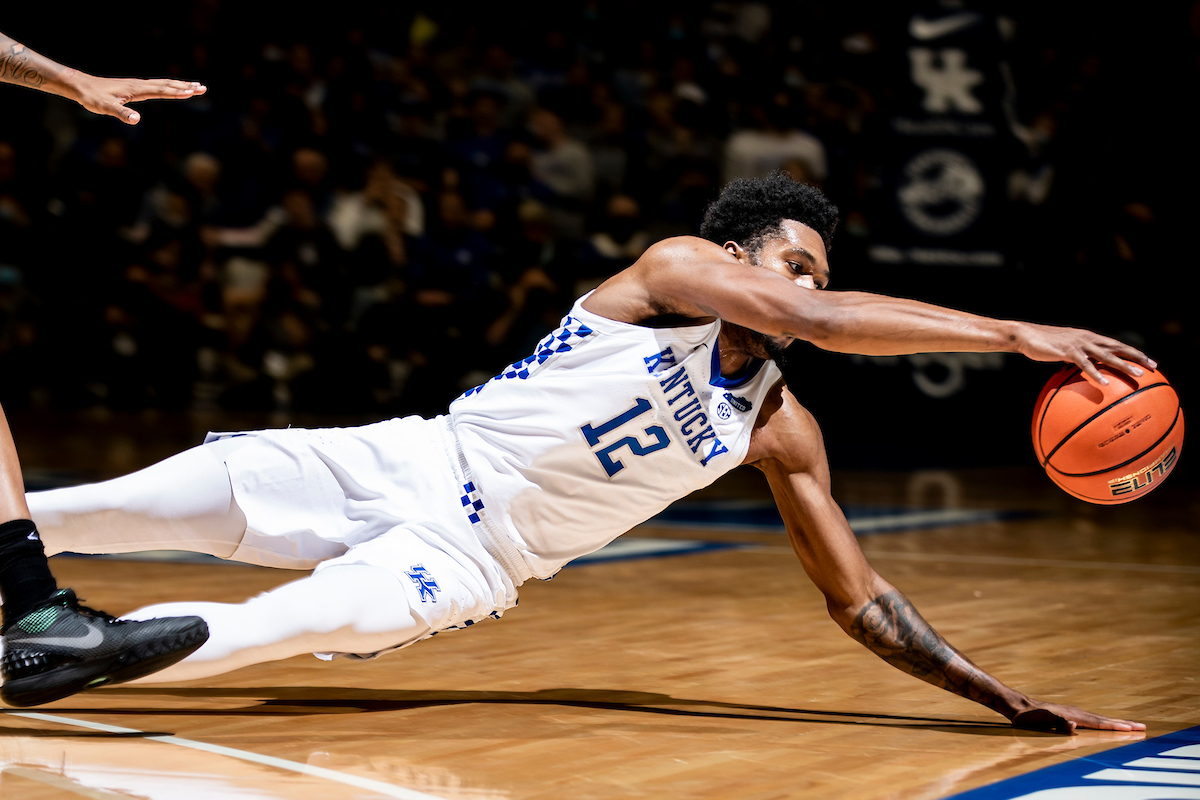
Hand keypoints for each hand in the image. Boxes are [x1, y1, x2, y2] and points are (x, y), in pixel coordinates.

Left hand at [69, 72, 205, 124]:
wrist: (82, 86)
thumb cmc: (93, 98)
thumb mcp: (106, 108)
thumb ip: (122, 113)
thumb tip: (137, 120)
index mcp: (137, 89)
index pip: (162, 90)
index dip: (178, 92)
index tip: (193, 92)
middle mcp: (140, 84)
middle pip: (167, 84)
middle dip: (185, 86)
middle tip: (202, 87)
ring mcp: (137, 85)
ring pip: (163, 83)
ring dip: (179, 85)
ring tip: (194, 86)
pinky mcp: (134, 87)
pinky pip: (156, 85)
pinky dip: (168, 85)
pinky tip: (171, 87)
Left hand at [1011, 700, 1145, 733]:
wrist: (1018, 706)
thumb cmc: (1028, 718)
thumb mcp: (1040, 722)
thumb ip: (1057, 723)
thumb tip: (1074, 726)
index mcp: (1072, 716)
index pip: (1098, 723)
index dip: (1114, 727)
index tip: (1132, 729)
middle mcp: (1075, 713)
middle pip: (1103, 719)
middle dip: (1123, 723)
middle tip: (1143, 726)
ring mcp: (1072, 712)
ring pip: (1098, 718)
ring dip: (1115, 722)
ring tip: (1130, 725)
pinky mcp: (1068, 714)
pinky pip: (1091, 719)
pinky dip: (1103, 721)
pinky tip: (1105, 723)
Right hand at [1016, 322, 1155, 385]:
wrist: (1025, 335)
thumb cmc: (1043, 345)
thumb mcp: (1064, 350)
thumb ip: (1076, 359)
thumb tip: (1085, 372)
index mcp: (1089, 337)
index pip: (1116, 345)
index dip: (1133, 353)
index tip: (1149, 362)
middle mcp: (1088, 338)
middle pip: (1118, 347)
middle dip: (1137, 357)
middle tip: (1153, 367)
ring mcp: (1079, 344)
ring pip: (1107, 355)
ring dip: (1123, 365)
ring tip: (1137, 375)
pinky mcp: (1068, 351)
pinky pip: (1085, 364)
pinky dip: (1096, 374)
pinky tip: (1105, 383)